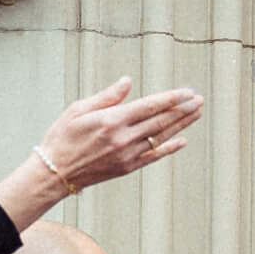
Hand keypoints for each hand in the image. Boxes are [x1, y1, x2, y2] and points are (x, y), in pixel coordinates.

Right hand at [39, 78, 204, 189]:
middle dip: (183, 109)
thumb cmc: (62, 137)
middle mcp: (123, 138)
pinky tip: (182, 140)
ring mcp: (127, 154)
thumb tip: (127, 81)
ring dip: (181, 124)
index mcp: (112, 120)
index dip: (172, 98)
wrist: (55, 172)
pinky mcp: (127, 168)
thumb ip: (107, 96)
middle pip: (161, 120)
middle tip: (199, 100)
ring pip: (161, 136)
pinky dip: (169, 148)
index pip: (150, 106)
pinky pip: (154, 156)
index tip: (187, 92)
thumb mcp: (79, 109)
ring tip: (196, 113)